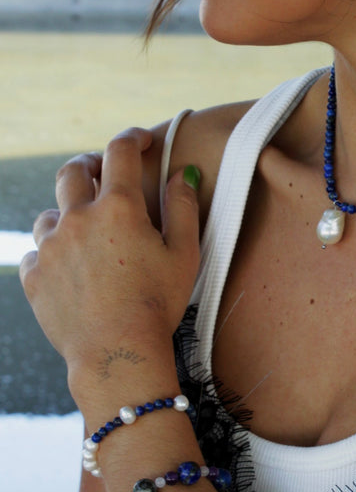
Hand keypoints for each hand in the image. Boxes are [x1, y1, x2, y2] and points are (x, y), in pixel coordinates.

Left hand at [19, 128, 199, 381]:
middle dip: (90, 164)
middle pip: (73, 170)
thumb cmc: (157, 304)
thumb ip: (183, 206)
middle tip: (103, 172)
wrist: (116, 354)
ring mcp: (51, 246)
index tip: (142, 140)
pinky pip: (39, 250)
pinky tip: (72, 266)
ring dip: (68, 213)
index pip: (121, 151)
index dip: (133, 138)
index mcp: (119, 208)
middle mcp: (79, 218)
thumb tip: (181, 174)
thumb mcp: (185, 254)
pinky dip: (54, 250)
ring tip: (86, 230)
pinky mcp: (34, 275)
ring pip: (51, 212)